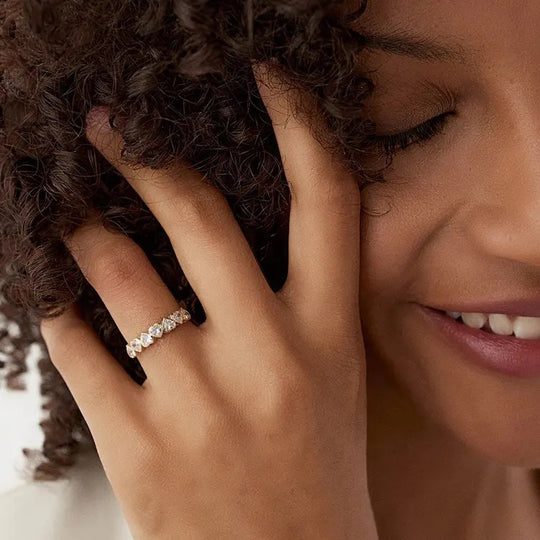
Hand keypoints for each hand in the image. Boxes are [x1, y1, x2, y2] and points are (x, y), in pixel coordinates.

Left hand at [39, 63, 377, 539]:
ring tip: (74, 224)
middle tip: (109, 130)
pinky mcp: (139, 447)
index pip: (325, 202)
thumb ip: (291, 305)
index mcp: (326, 335)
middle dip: (146, 158)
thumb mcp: (327, 377)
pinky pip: (76, 347)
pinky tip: (61, 307)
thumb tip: (220, 236)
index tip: (267, 82)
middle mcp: (266, 355)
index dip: (301, 127)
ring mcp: (197, 400)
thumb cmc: (314, 469)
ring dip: (85, 236)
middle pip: (197, 214)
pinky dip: (59, 314)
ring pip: (115, 273)